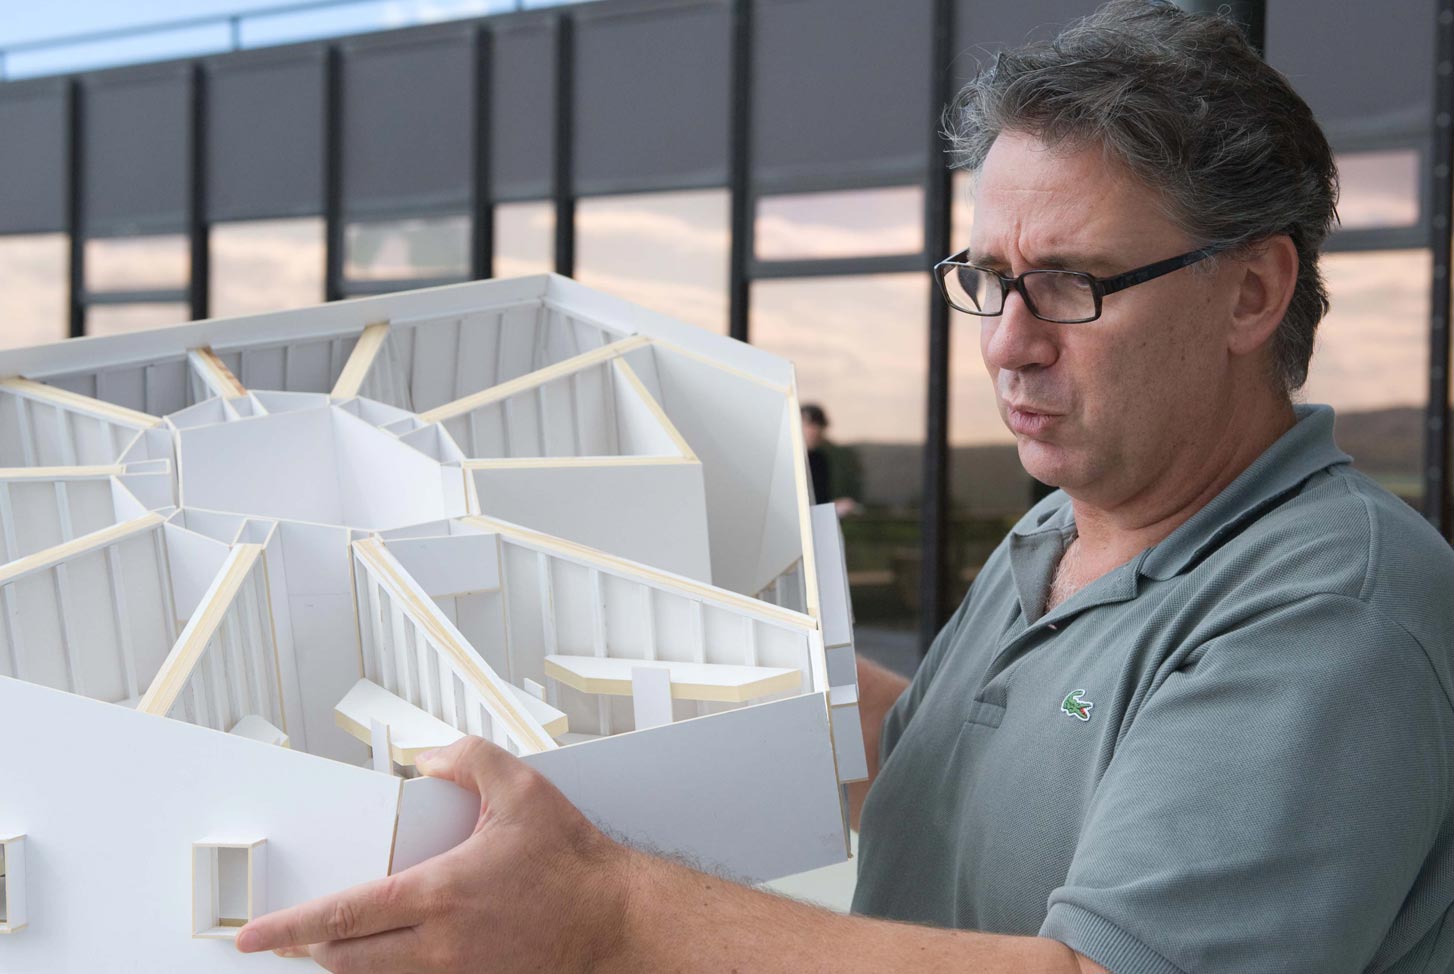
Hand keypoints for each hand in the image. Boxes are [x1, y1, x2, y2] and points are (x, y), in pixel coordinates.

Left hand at [235, 737, 633, 972]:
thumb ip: (467, 759)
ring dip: (348, 962)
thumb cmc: (572, 860)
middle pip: (347, 960)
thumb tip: (425, 759)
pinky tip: (393, 952)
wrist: (614, 917)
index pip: (345, 915)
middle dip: (309, 949)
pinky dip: (391, 970)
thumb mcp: (521, 787)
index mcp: (440, 894)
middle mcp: (440, 944)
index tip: (253, 936)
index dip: (290, 927)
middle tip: (286, 937)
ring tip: (332, 943)